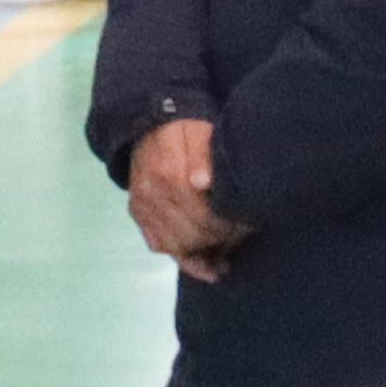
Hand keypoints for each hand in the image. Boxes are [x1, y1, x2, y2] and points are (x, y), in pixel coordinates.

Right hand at [122, 116, 249, 281]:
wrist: (148, 124)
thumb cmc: (185, 129)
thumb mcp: (200, 131)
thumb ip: (205, 155)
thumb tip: (203, 182)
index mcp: (170, 176)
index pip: (204, 219)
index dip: (229, 229)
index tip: (248, 227)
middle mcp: (152, 195)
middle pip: (190, 237)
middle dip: (219, 243)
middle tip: (240, 240)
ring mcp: (142, 206)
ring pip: (174, 246)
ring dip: (202, 256)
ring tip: (224, 259)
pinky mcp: (137, 212)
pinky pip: (158, 244)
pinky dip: (182, 258)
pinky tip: (204, 263)